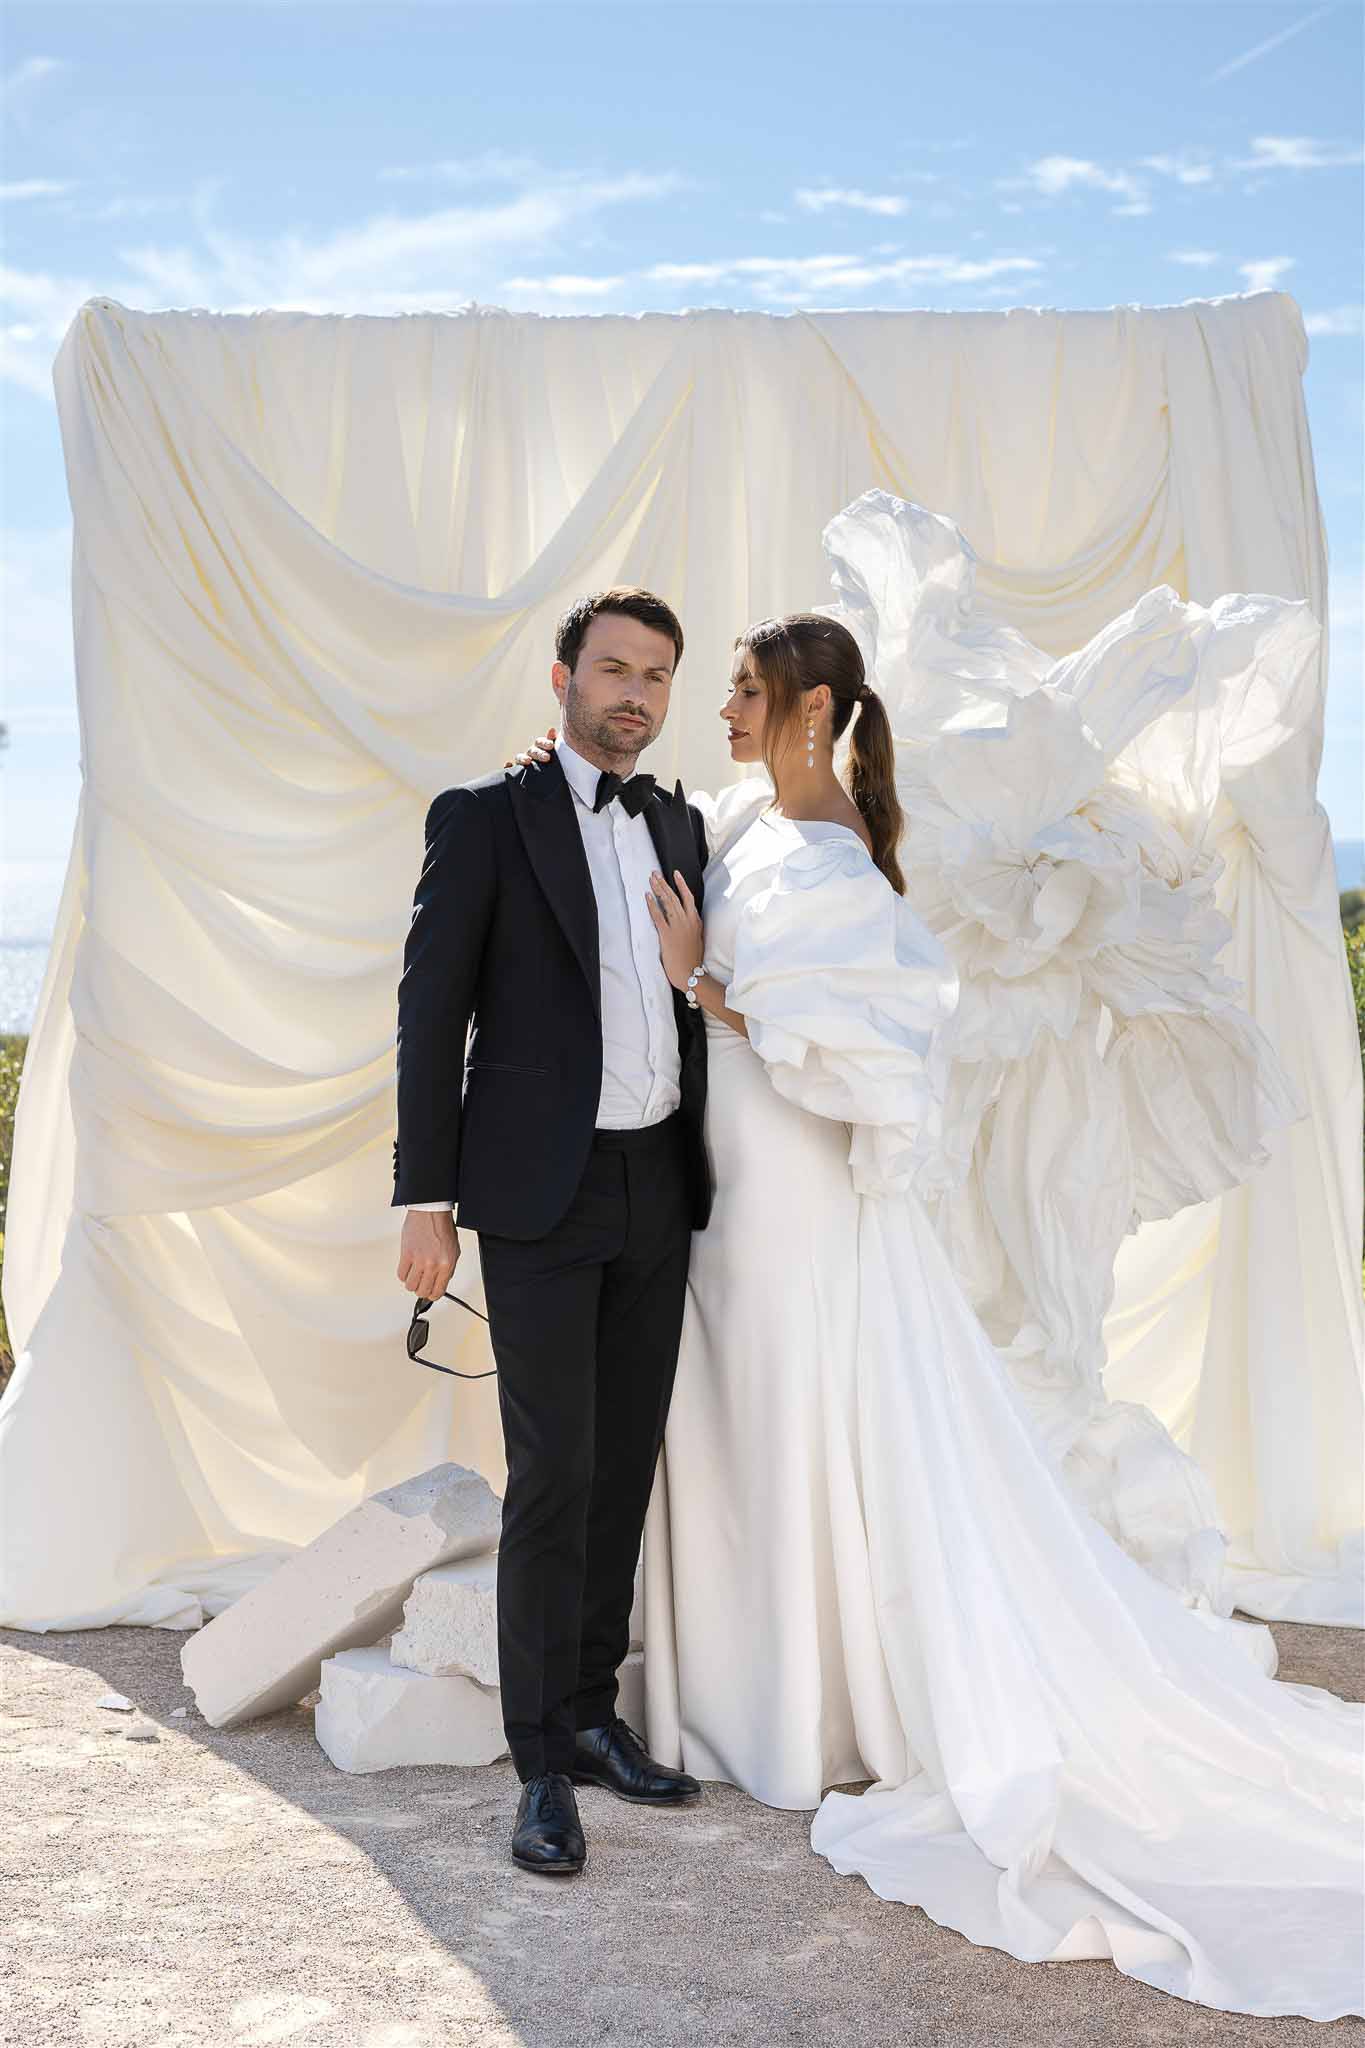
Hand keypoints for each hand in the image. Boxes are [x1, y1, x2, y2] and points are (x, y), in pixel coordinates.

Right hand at [397, 1209, 459, 1299]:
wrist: (431, 1212)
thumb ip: (448, 1269)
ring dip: (412, 1282)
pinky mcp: (406, 1254)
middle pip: (422, 1291)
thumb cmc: (442, 1228)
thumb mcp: (454, 1251)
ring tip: (415, 1274)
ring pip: (410, 1286)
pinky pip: (401, 1274)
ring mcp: (419, 1260)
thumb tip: (440, 1282)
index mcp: (447, 1264)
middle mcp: (433, 1264)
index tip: (430, 1293)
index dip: (433, 1295)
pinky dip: (404, 1274)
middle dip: (422, 1290)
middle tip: (422, 1283)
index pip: (438, 1291)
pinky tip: (408, 1267)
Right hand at [505, 725, 557, 768]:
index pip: (540, 742)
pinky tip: (508, 765)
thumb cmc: (554, 772)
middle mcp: (530, 755)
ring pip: (520, 758)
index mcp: (540, 750)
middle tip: (547, 758)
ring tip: (528, 761)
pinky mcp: (517, 773)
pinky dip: (508, 766)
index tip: (551, 745)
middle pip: (532, 751)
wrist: (551, 788)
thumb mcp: (558, 761)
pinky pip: (510, 769)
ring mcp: (522, 764)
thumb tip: (551, 729)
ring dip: (523, 758)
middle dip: (539, 753)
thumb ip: (557, 746)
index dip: (544, 742)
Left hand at [645, 869, 703, 991]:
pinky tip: (647, 896)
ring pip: (668, 902)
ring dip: (658, 889)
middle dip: (665, 883)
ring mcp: (678, 927)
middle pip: (676, 897)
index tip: (675, 874)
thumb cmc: (693, 960)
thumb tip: (686, 920)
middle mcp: (688, 921)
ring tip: (651, 879)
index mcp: (696, 921)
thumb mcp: (697, 939)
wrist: (691, 975)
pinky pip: (658, 916)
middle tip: (655, 873)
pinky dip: (652, 905)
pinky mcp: (667, 935)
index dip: (681, 885)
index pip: (689, 898)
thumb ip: (692, 927)